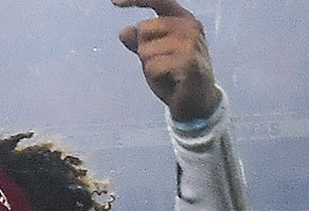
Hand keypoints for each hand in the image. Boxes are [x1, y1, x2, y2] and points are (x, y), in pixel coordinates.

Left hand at [114, 0, 221, 120]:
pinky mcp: (189, 61)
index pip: (157, 0)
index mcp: (181, 19)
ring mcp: (191, 42)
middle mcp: (189, 25)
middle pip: (143, 29)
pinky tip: (171, 80)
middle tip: (161, 64)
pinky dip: (155, 76)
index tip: (114, 2)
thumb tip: (124, 31)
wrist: (195, 101)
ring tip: (167, 73)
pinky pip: (153, 66)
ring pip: (146, 50)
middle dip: (143, 50)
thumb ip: (140, 42)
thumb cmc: (173, 75)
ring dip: (150, 66)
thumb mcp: (152, 56)